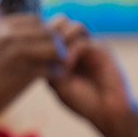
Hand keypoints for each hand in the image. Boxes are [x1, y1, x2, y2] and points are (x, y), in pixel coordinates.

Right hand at [0, 13, 63, 121]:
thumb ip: (10, 36)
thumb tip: (33, 25)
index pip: (35, 20)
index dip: (44, 32)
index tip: (47, 44)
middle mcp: (7, 35)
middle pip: (46, 32)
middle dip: (56, 43)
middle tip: (60, 56)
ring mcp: (15, 52)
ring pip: (53, 48)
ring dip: (60, 57)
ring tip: (60, 65)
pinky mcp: (22, 72)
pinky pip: (50, 68)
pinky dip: (56, 72)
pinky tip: (55, 76)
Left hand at [44, 15, 137, 135]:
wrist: (107, 111)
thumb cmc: (82, 101)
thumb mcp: (58, 85)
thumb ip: (49, 66)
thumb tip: (39, 49)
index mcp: (60, 53)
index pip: (44, 34)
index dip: (35, 41)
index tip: (29, 58)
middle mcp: (74, 45)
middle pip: (56, 25)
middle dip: (46, 36)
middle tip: (41, 55)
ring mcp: (87, 45)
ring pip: (70, 27)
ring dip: (59, 41)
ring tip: (54, 60)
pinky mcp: (101, 49)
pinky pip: (82, 41)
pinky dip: (71, 51)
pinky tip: (66, 66)